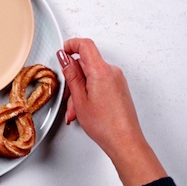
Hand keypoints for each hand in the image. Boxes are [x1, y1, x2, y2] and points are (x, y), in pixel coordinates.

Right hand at [57, 38, 165, 185]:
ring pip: (91, 76)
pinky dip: (89, 92)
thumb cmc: (105, 124)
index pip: (85, 45)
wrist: (124, 140)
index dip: (71, 45)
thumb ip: (71, 74)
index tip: (62, 52)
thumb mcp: (79, 98)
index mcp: (101, 71)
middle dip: (73, 78)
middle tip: (67, 96)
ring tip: (76, 109)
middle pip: (86, 63)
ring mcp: (117, 80)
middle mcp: (112, 72)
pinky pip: (99, 83)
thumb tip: (65, 58)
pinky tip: (85, 108)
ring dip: (79, 89)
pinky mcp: (118, 88)